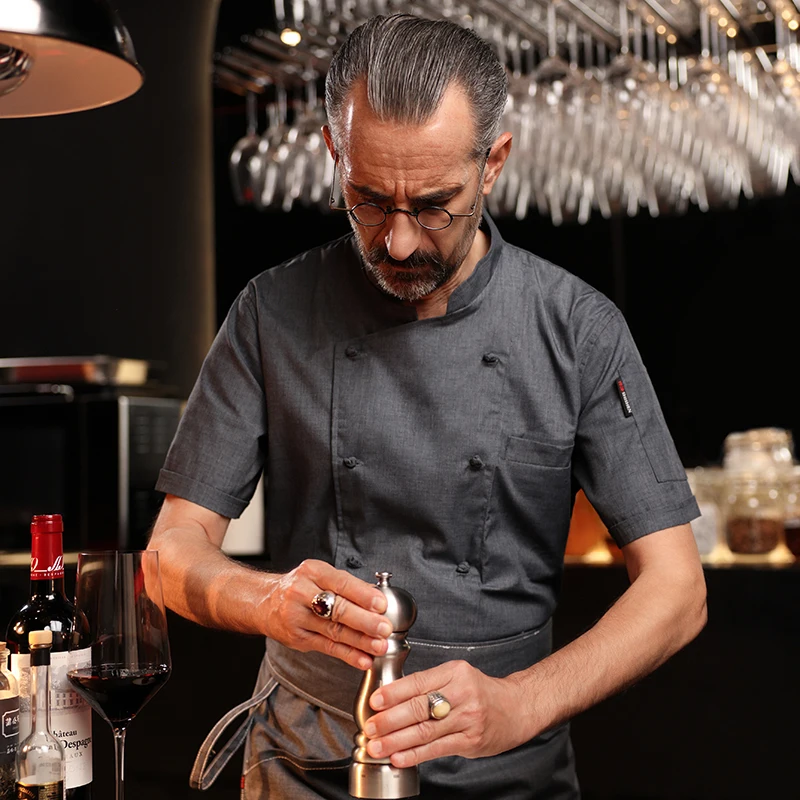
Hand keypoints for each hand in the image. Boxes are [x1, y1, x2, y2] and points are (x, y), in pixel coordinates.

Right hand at [261, 559, 389, 669]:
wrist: (264, 601)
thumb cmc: (300, 586)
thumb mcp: (319, 574)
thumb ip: (346, 585)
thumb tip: (376, 597)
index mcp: (313, 572)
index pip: (341, 583)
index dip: (363, 595)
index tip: (381, 605)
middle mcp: (302, 593)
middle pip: (338, 609)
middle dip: (364, 621)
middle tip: (384, 628)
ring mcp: (298, 617)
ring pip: (334, 631)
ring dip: (360, 641)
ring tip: (379, 646)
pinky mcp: (298, 638)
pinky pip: (327, 647)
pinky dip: (347, 655)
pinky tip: (362, 659)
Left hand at [362, 661, 527, 766]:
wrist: (517, 707)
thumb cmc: (481, 691)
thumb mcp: (458, 676)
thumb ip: (430, 684)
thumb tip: (392, 697)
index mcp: (455, 672)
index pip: (418, 682)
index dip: (393, 693)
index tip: (374, 702)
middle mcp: (462, 693)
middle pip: (419, 707)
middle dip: (389, 720)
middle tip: (370, 727)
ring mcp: (468, 718)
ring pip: (425, 730)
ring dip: (396, 741)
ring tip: (377, 746)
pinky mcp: (471, 740)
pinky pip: (437, 749)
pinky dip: (415, 754)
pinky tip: (399, 757)